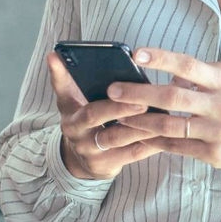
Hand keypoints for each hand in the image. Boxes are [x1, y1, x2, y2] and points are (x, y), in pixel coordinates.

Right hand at [46, 50, 167, 180]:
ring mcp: (91, 152)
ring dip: (141, 126)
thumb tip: (53, 55)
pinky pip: (132, 154)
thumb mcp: (69, 101)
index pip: (69, 93)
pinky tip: (167, 132)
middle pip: (96, 116)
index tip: (99, 78)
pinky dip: (151, 143)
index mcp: (70, 112)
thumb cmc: (83, 121)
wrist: (80, 160)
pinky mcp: (107, 166)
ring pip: (118, 137)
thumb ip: (64, 79)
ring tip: (163, 114)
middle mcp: (77, 133)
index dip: (71, 81)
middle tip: (143, 99)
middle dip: (119, 107)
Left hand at [101, 47, 220, 177]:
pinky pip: (178, 147)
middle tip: (113, 90)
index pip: (188, 65)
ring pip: (170, 126)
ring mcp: (217, 131)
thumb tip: (173, 74)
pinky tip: (140, 138)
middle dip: (138, 94)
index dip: (161, 58)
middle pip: (172, 96)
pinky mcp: (214, 154)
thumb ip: (205, 74)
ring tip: (119, 119)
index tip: (136, 54)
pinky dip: (156, 142)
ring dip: (141, 122)